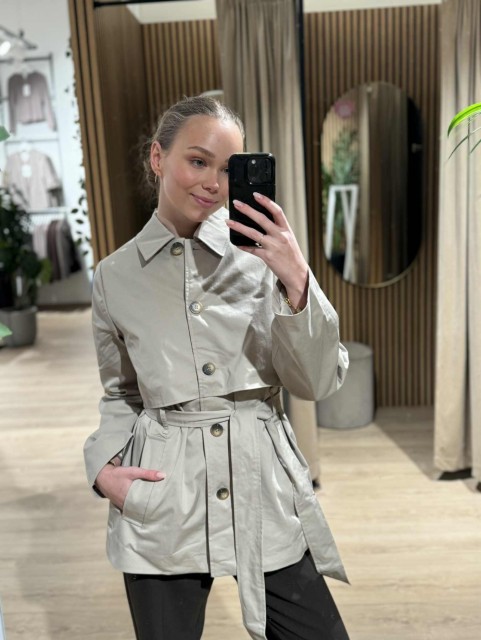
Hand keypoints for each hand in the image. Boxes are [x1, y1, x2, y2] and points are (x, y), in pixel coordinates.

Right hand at [95, 462, 164, 510]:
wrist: (102, 476)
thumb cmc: (118, 474)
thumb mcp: (133, 472)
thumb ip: (148, 474)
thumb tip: (163, 475)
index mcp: (130, 498)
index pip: (145, 505)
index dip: (154, 506)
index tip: (163, 506)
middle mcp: (126, 504)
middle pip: (141, 509)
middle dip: (150, 508)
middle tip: (162, 508)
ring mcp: (122, 506)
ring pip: (136, 509)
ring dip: (143, 508)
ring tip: (155, 508)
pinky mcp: (121, 505)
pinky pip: (131, 508)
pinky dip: (136, 506)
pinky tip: (143, 505)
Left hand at [225, 193, 308, 309]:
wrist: (297, 274)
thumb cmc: (292, 256)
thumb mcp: (288, 239)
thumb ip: (277, 230)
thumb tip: (262, 221)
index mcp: (286, 229)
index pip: (277, 211)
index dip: (266, 201)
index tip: (255, 194)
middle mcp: (280, 236)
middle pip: (261, 219)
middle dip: (247, 209)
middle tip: (236, 203)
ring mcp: (273, 246)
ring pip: (252, 233)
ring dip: (239, 226)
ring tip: (228, 221)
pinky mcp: (267, 257)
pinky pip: (252, 249)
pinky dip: (243, 246)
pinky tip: (236, 243)